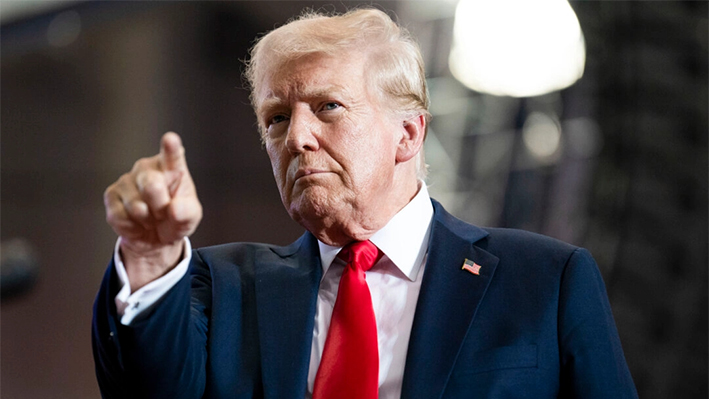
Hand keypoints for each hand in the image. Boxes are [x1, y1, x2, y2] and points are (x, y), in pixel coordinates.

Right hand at [104, 132, 201, 289]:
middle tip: (164, 213)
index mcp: (171, 167)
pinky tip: (137, 223)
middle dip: (160, 207)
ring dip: (146, 220)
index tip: (170, 139)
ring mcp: (126, 180)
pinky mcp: (111, 195)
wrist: (156, 237)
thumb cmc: (176, 219)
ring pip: (136, 206)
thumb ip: (187, 212)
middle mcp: (147, 168)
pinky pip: (120, 217)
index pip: (171, 156)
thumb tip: (174, 208)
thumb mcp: (190, 218)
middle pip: (151, 186)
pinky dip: (132, 228)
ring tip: (151, 218)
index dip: (170, 148)